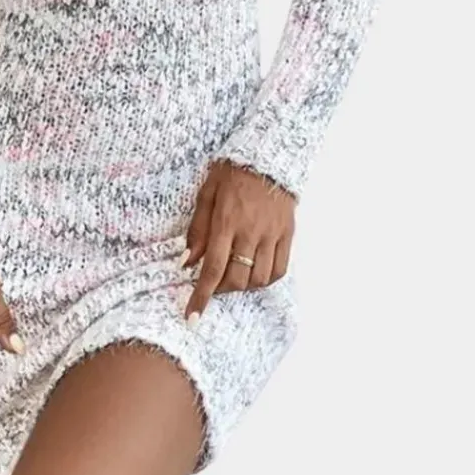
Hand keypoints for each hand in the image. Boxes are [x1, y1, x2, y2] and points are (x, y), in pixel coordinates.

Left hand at [182, 160, 295, 323]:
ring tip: (233, 276)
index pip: (212, 268)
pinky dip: (265, 279)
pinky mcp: (287, 234)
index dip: (202, 297)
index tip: (193, 318)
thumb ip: (197, 229)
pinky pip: (279, 269)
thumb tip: (187, 261)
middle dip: (221, 290)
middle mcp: (250, 232)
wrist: (269, 156)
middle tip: (212, 284)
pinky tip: (254, 274)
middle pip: (236, 278)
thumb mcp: (206, 194)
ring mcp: (272, 234)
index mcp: (227, 222)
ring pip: (259, 278)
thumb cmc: (232, 173)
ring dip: (242, 286)